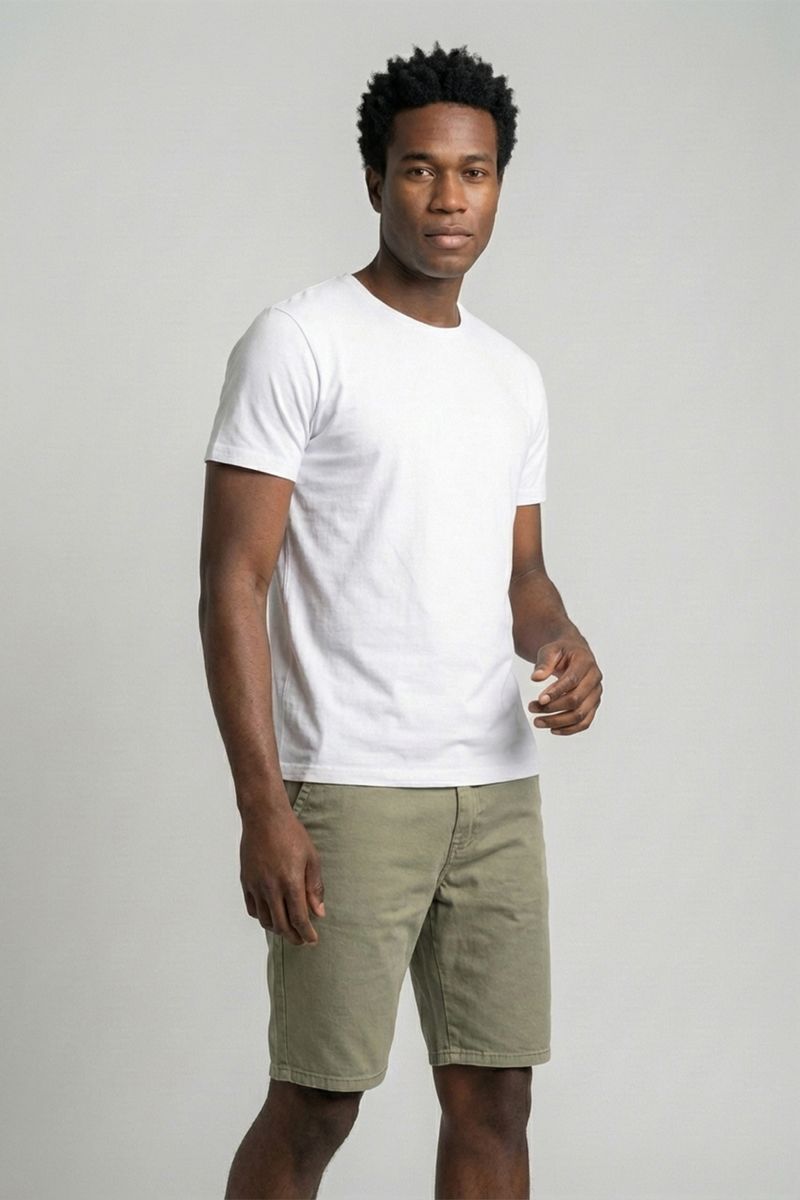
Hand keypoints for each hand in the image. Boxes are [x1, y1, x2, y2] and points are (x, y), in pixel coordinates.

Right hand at [239, 804, 325, 945]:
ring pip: (265, 920)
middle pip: (281, 925)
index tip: (313, 940)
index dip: (307, 934)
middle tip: (302, 940)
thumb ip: (315, 887)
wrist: (264, 817)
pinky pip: (252, 909)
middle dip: (294, 937)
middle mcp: (271, 887)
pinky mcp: (246, 881)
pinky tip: (271, 914)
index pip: (299, 918)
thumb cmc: (291, 834)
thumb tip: (319, 912)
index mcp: (290, 882)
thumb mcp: (311, 858)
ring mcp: (256, 886)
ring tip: (287, 928)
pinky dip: (262, 917)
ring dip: (277, 929)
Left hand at [529, 639, 602, 735]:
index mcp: (585, 662)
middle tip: (532, 708)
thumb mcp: (550, 650)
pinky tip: (553, 729)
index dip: (556, 692)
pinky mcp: (593, 704)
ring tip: (538, 721)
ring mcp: (595, 693)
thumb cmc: (562, 651)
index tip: (540, 699)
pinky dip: (569, 729)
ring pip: (580, 714)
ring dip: (558, 722)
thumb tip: (536, 677)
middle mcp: (594, 679)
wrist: (574, 653)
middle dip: (552, 708)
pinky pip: (585, 722)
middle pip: (576, 700)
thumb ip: (544, 663)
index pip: (572, 680)